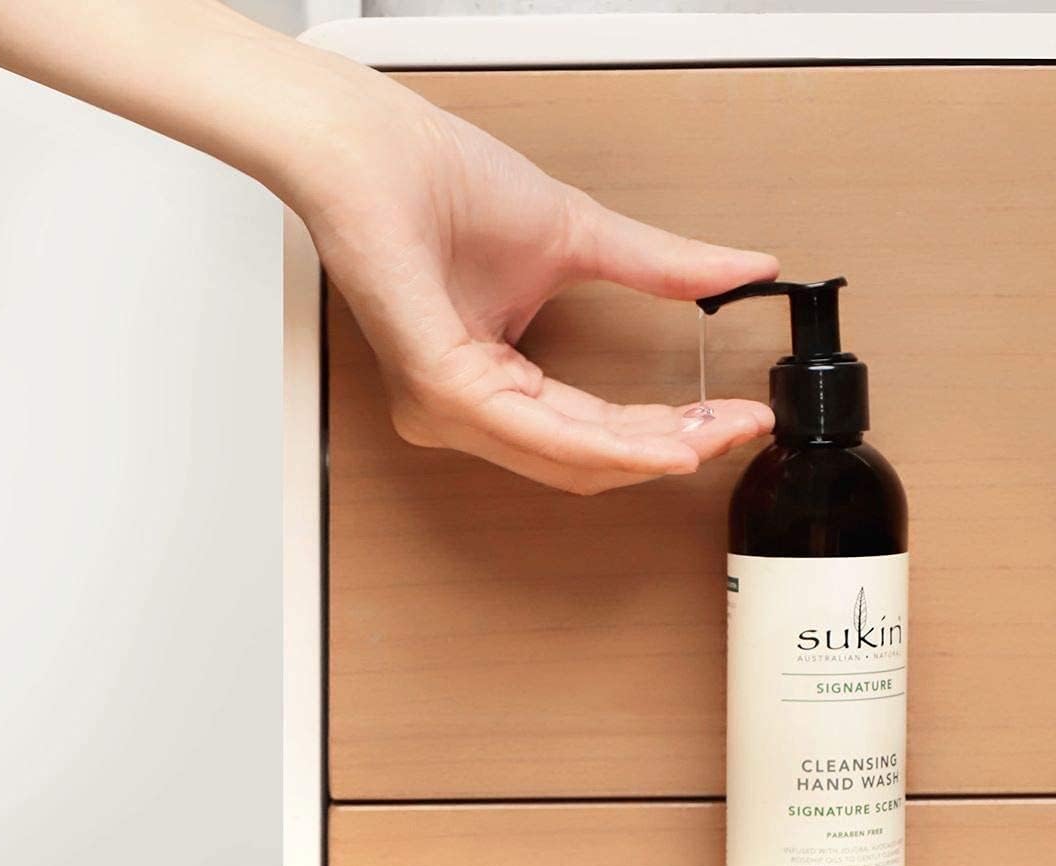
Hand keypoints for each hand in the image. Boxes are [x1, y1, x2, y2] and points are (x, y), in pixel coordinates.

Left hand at [293, 67, 777, 493]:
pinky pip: (538, 438)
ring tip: (716, 432)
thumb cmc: (444, 184)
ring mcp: (449, 408)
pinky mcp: (440, 390)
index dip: (671, 429)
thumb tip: (745, 271)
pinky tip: (665, 443)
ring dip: (653, 453)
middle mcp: (468, 409)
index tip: (736, 415)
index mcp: (492, 382)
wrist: (376, 147)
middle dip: (674, 448)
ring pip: (571, 460)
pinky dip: (608, 445)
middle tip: (739, 427)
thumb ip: (659, 271)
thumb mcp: (578, 238)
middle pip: (589, 458)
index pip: (594, 426)